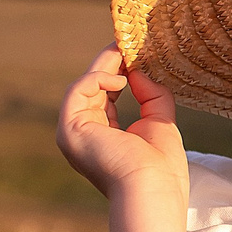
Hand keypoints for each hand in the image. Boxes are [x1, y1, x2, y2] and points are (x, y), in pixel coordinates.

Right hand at [56, 44, 189, 201]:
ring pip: (85, 86)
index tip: (134, 52)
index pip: (107, 99)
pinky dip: (98, 78)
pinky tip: (122, 80)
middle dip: (110, 64)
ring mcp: (74, 134)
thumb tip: (139, 70)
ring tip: (126, 51)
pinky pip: (78, 91)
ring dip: (105, 65)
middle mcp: (85, 137)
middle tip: (127, 40)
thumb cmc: (161, 167)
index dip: (119, 74)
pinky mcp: (70, 129)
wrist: (152, 190)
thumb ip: (151, 95)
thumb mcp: (159, 122)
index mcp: (105, 140)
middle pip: (93, 89)